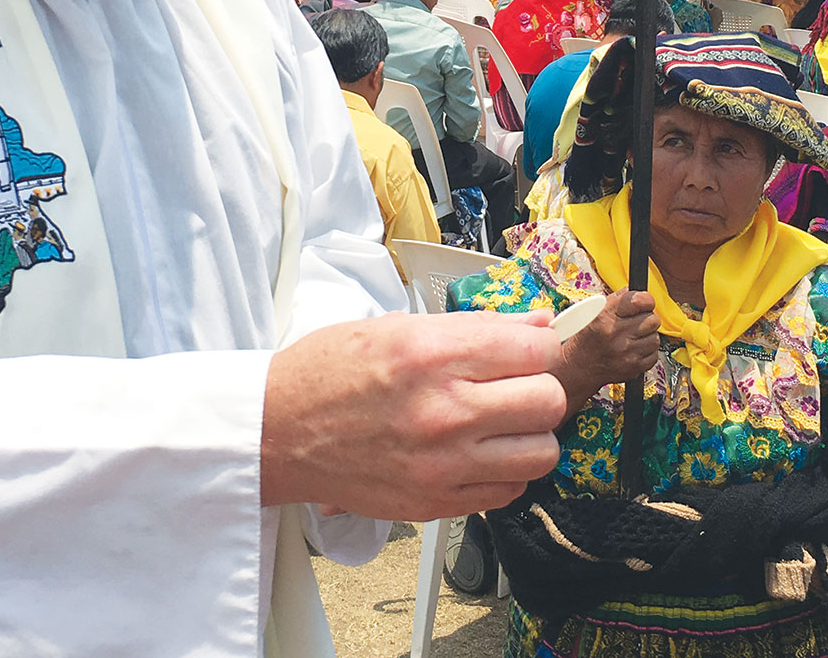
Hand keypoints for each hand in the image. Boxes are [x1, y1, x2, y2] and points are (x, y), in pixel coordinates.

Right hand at [261, 310, 566, 520]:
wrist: (279, 430)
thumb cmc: (330, 371)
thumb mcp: (400, 326)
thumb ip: (476, 326)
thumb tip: (536, 323)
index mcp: (432, 354)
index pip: (535, 349)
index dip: (542, 343)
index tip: (531, 347)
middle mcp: (442, 411)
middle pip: (548, 401)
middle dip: (540, 386)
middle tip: (517, 383)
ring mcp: (441, 464)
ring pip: (541, 453)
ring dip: (530, 434)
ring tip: (503, 421)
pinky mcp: (435, 504)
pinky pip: (509, 492)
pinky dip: (505, 471)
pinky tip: (479, 452)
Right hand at [553, 289, 659, 415]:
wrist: (579, 366)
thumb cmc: (586, 337)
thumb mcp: (594, 311)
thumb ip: (617, 299)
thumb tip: (636, 290)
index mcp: (606, 317)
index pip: (640, 301)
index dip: (646, 300)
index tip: (644, 302)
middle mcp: (616, 334)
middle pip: (653, 319)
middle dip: (647, 319)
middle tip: (636, 322)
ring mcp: (626, 353)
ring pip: (655, 338)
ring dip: (647, 337)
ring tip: (633, 337)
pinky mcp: (633, 368)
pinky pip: (653, 355)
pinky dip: (646, 352)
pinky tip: (634, 349)